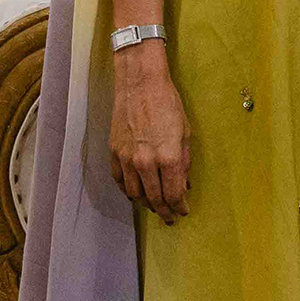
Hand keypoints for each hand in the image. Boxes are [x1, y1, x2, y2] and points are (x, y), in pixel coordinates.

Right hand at [109, 48, 192, 221]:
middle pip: (154, 199)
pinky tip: (135, 193)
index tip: (183, 211)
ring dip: (146, 204)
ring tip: (154, 207)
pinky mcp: (114, 153)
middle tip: (170, 217)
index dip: (179, 207)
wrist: (140, 83)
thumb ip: (184, 162)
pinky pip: (119, 180)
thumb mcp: (185, 133)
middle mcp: (146, 162)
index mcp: (168, 157)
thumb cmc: (167, 103)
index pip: (174, 194)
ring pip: (135, 194)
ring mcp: (127, 158)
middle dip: (164, 211)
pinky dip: (127, 191)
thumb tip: (184, 184)